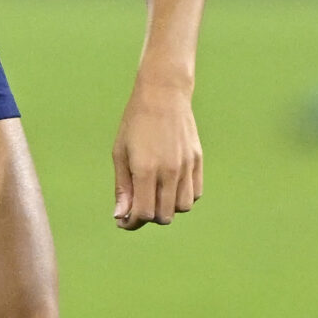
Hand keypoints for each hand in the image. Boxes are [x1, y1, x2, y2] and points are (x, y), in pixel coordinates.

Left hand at [112, 78, 201, 229]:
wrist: (163, 94)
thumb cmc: (135, 122)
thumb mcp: (120, 153)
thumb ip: (122, 187)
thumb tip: (120, 215)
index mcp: (145, 169)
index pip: (144, 213)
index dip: (132, 223)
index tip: (124, 220)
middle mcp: (169, 171)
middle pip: (164, 216)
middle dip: (148, 217)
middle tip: (138, 204)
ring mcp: (186, 166)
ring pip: (182, 208)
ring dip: (167, 208)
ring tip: (156, 193)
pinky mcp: (197, 160)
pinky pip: (195, 193)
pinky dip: (183, 196)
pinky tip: (170, 185)